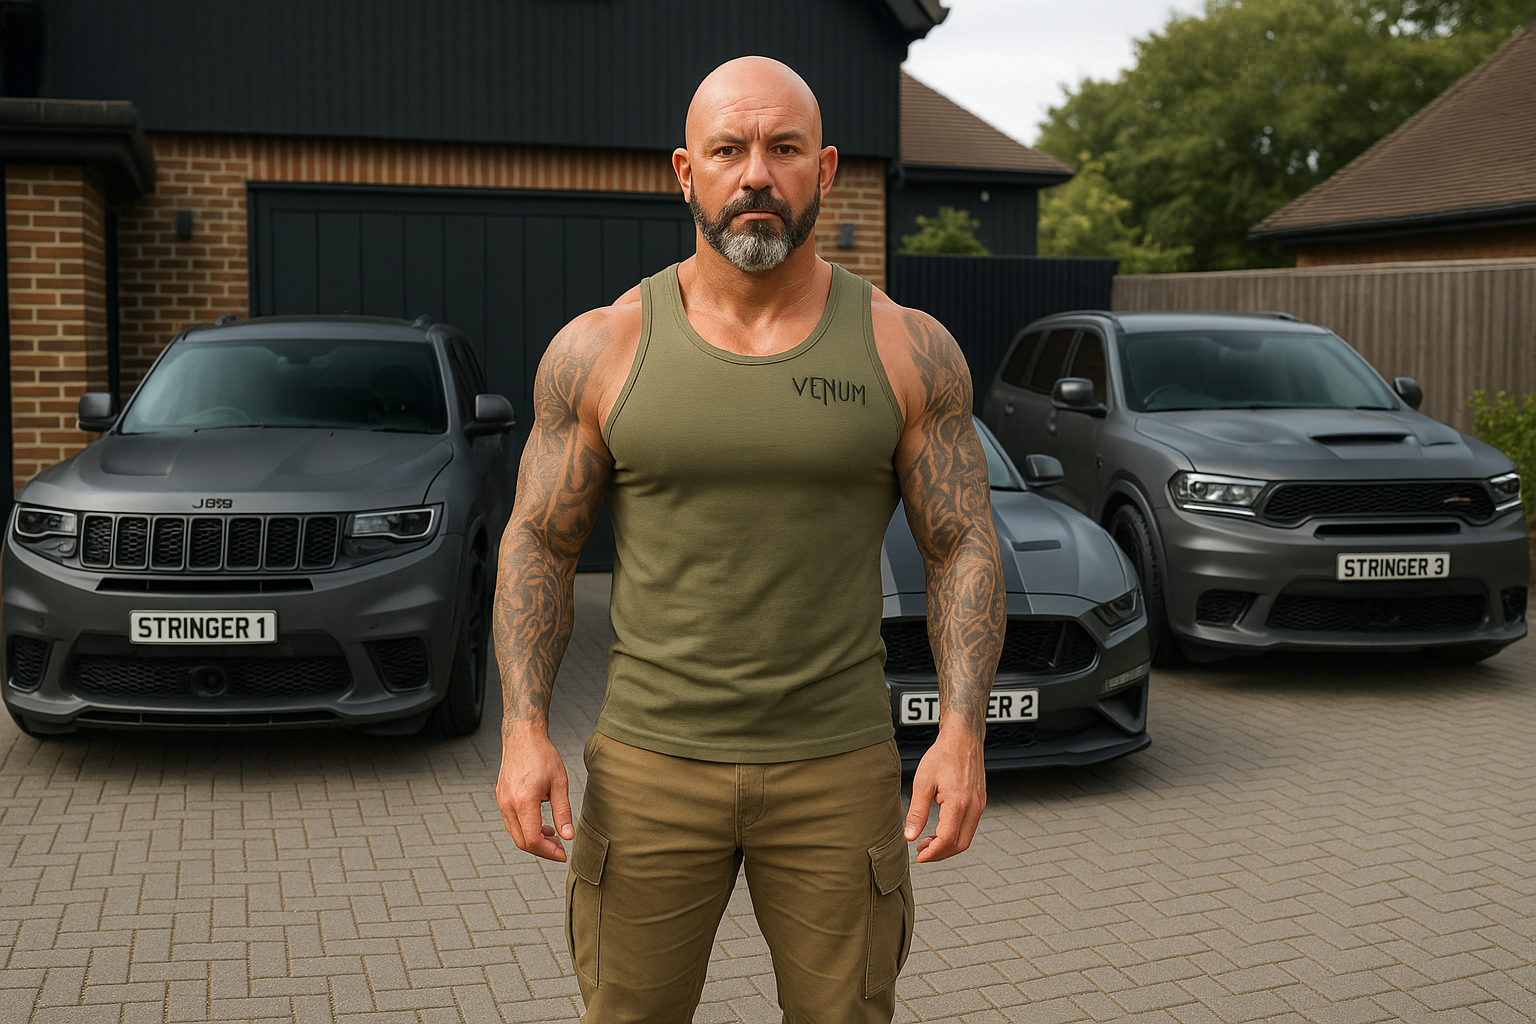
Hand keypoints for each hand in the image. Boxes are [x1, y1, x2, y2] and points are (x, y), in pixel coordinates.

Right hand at [497, 726, 574, 861]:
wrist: (522, 737)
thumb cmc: (542, 756)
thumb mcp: (560, 784)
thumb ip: (563, 812)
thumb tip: (568, 836)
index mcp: (523, 801)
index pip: (532, 839)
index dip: (548, 852)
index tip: (562, 854)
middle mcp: (508, 804)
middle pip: (521, 841)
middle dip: (542, 850)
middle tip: (560, 849)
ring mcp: (502, 802)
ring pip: (515, 834)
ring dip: (533, 840)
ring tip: (553, 835)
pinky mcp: (501, 798)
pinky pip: (511, 823)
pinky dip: (525, 829)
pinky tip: (541, 824)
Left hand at [904, 724, 985, 862]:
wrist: (962, 739)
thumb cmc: (943, 755)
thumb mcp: (922, 782)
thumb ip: (917, 811)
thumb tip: (910, 835)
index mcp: (958, 803)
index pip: (947, 840)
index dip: (932, 853)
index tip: (919, 856)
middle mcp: (973, 807)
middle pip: (960, 844)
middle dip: (940, 854)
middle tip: (921, 852)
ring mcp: (979, 805)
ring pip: (966, 838)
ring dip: (947, 845)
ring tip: (928, 842)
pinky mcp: (980, 802)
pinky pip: (970, 827)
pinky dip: (955, 834)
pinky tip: (940, 830)